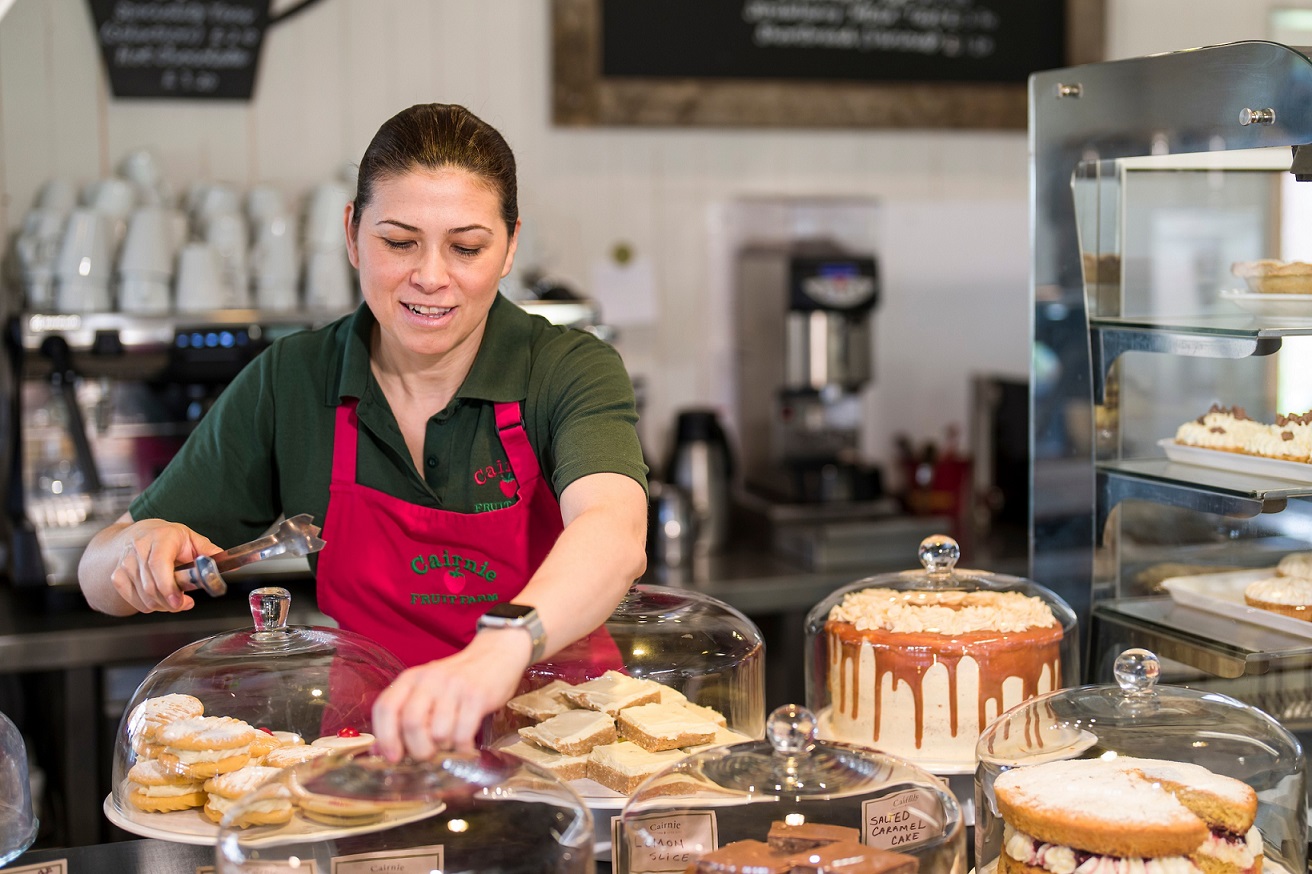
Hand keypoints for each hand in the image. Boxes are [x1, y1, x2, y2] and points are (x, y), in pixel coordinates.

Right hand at [109, 519, 219, 612]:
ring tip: (174, 599)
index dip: (168, 586)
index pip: (159, 564)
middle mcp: (139, 549)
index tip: (179, 602)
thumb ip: (208, 551)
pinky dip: (148, 605)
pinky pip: (133, 600)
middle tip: (184, 604)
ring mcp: (125, 563)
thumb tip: (228, 563)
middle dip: (170, 602)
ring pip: (143, 596)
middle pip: (151, 586)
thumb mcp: (190, 538)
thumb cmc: (166, 537)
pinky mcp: (117, 576)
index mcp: (160, 537)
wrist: (136, 533)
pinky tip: (158, 598)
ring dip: (161, 605)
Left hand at [371, 628, 531, 760]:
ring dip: (444, 748)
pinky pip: (463, 734)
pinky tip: (465, 745)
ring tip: (450, 743)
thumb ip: (402, 717)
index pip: (385, 708)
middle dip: (417, 750)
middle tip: (426, 756)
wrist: (496, 654)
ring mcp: (454, 687)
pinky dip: (462, 748)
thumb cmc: (457, 681)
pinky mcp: (477, 696)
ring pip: (439, 733)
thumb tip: (377, 751)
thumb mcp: (426, 691)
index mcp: (410, 678)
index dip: (385, 737)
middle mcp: (429, 680)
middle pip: (411, 723)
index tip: (393, 757)